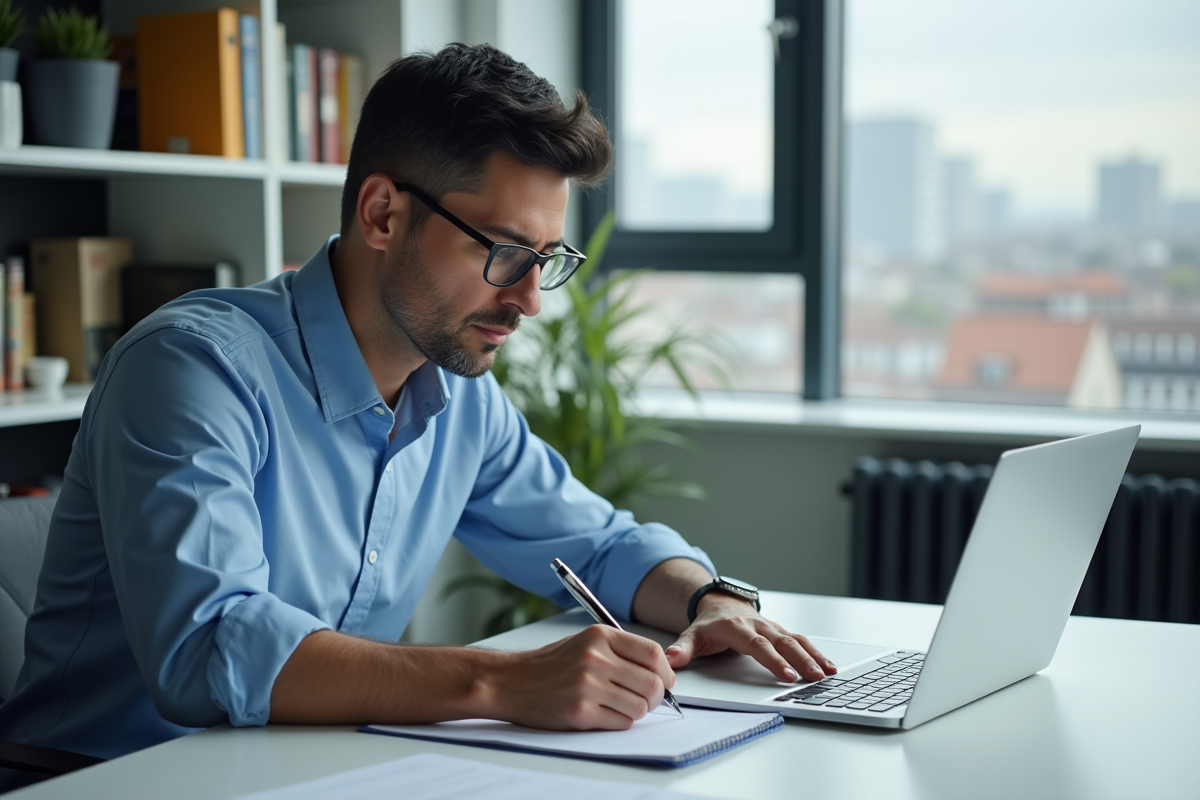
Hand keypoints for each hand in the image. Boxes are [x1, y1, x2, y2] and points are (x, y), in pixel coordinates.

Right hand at [491, 625, 674, 730]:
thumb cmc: (550, 665)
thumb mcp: (585, 642)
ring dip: (636, 712)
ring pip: (640, 707)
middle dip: (656, 697)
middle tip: (646, 700)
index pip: (653, 653)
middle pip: (652, 683)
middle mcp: (595, 658)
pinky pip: (621, 722)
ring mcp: (587, 685)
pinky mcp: (580, 712)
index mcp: (600, 636)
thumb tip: (661, 674)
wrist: (510, 681)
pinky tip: (603, 714)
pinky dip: (619, 722)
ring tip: (619, 706)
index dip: (666, 672)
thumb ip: (620, 652)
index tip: (665, 681)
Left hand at [665, 594, 836, 682]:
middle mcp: (757, 625)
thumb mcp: (692, 634)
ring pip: (795, 640)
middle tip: (814, 678)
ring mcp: (771, 627)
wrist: (720, 603)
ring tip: (828, 673)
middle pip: (782, 642)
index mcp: (736, 627)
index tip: (785, 676)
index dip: (771, 660)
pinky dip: (816, 652)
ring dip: (813, 656)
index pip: (756, 645)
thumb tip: (669, 660)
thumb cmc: (708, 624)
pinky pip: (800, 640)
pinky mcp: (780, 631)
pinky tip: (829, 666)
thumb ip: (682, 649)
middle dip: (800, 660)